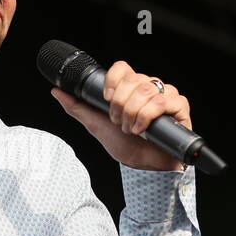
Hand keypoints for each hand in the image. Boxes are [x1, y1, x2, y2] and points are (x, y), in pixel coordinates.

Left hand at [49, 60, 190, 170]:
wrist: (145, 167)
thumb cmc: (127, 146)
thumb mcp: (96, 125)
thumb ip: (77, 107)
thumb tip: (56, 91)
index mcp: (130, 88)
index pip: (122, 68)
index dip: (113, 81)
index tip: (106, 99)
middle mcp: (149, 87)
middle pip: (133, 79)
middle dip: (120, 105)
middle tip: (119, 122)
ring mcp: (165, 95)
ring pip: (146, 89)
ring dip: (133, 113)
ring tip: (131, 129)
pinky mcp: (179, 106)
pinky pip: (163, 100)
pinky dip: (148, 115)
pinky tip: (143, 129)